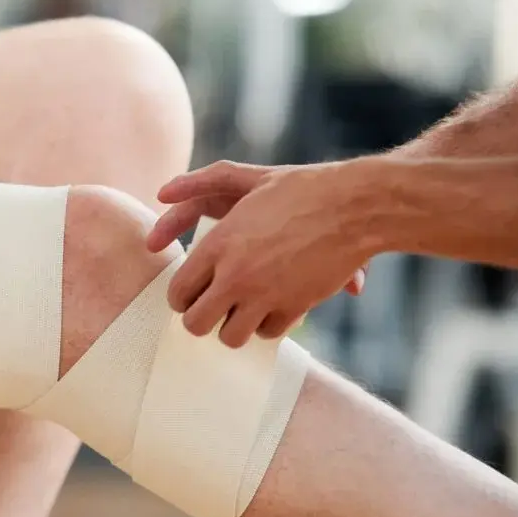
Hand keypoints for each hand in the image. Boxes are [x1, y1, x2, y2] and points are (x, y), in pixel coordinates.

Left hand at [146, 160, 371, 347]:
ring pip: (229, 337)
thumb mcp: (250, 179)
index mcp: (218, 244)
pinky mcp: (294, 308)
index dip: (180, 298)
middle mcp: (236, 274)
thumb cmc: (302, 189)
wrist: (356, 207)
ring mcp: (265, 295)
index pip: (178, 292)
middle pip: (195, 323)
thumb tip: (161, 195)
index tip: (190, 296)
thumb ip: (201, 183)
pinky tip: (270, 309)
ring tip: (239, 313)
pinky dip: (266, 325)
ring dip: (232, 327)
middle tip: (210, 311)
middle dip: (199, 319)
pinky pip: (266, 334)